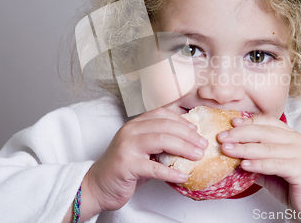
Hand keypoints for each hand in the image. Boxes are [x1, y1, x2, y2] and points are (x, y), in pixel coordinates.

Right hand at [84, 107, 207, 213]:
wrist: (97, 185)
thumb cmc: (123, 167)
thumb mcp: (142, 149)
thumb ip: (159, 141)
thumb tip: (189, 140)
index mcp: (135, 124)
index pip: (162, 114)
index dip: (182, 120)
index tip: (197, 129)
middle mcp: (130, 131)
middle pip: (166, 126)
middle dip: (188, 135)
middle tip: (203, 144)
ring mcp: (127, 147)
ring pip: (162, 141)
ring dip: (184, 148)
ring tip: (198, 156)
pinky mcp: (126, 165)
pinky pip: (154, 168)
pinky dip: (172, 172)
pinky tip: (183, 176)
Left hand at [218, 115, 300, 222]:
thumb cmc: (293, 183)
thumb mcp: (270, 167)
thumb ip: (255, 158)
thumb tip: (231, 152)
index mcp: (290, 135)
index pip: (267, 122)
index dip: (248, 121)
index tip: (230, 123)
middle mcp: (296, 140)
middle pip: (264, 132)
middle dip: (240, 134)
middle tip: (222, 137)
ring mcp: (300, 154)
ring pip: (267, 148)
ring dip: (244, 148)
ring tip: (227, 150)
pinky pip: (275, 165)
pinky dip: (258, 164)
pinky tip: (244, 165)